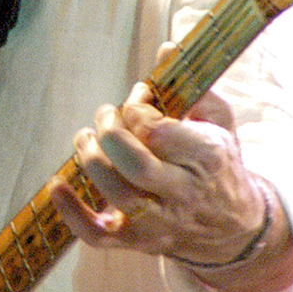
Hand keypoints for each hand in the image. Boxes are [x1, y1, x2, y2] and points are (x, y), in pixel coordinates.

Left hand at [48, 80, 268, 266]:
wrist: (234, 226)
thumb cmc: (220, 164)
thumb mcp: (221, 122)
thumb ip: (195, 86)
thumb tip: (165, 49)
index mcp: (207, 158)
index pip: (158, 131)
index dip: (136, 109)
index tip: (137, 99)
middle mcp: (184, 193)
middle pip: (136, 165)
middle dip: (109, 133)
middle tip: (104, 115)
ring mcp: (161, 222)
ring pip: (116, 194)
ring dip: (90, 161)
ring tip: (85, 139)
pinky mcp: (139, 242)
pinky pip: (99, 236)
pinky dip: (72, 214)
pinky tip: (57, 187)